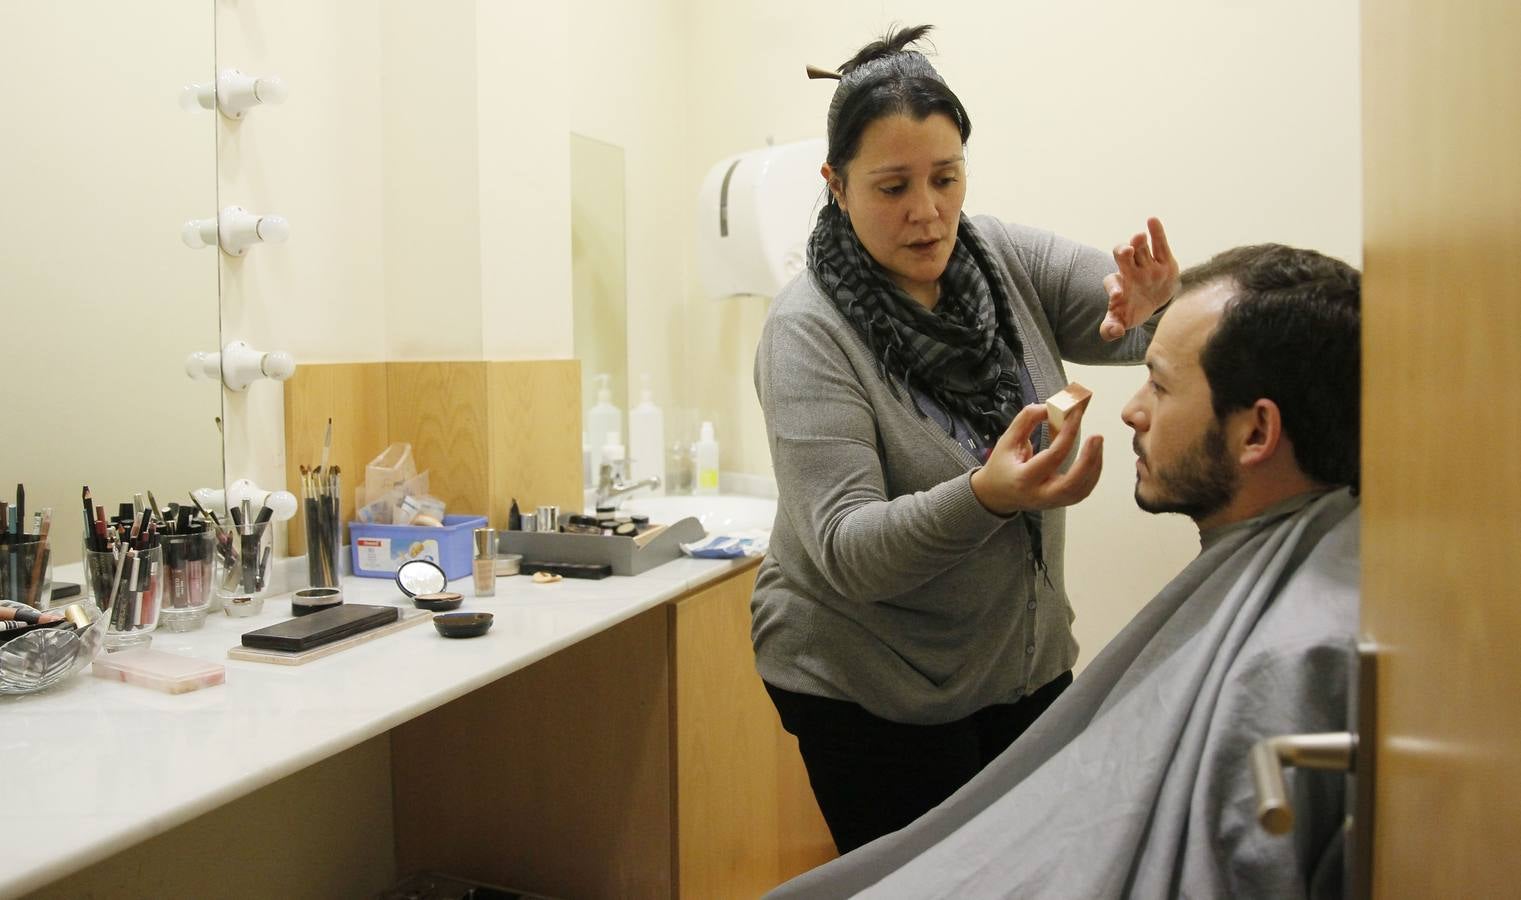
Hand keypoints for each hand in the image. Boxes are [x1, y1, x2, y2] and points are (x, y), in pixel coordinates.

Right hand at [970, 403, 1102, 515]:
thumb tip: (1049, 407)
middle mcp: (1039, 494)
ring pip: (1082, 490)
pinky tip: (1094, 456)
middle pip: (1071, 484)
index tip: (1076, 413)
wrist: (996, 495)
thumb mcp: (1007, 441)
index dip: (1067, 433)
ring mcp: (1052, 502)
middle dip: (1088, 459)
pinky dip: (1092, 473)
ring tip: (1097, 442)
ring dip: (1094, 465)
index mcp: (1023, 478)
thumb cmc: (1001, 466)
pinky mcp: (1061, 502)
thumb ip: (1026, 421)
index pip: (1052, 456)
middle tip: (1097, 437)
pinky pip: (1083, 491)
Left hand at [1100, 217, 1179, 341]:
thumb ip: (1111, 329)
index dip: (1114, 288)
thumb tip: (1113, 333)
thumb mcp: (1121, 322)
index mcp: (1118, 285)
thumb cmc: (1131, 310)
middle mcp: (1130, 271)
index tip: (1118, 296)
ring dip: (1138, 242)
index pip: (1112, 283)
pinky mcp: (1164, 261)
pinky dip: (1157, 232)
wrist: (1151, 304)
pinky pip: (1159, 245)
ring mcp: (1146, 264)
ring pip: (1140, 249)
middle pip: (1123, 257)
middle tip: (1126, 252)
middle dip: (1123, 253)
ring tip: (1139, 237)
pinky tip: (1153, 220)